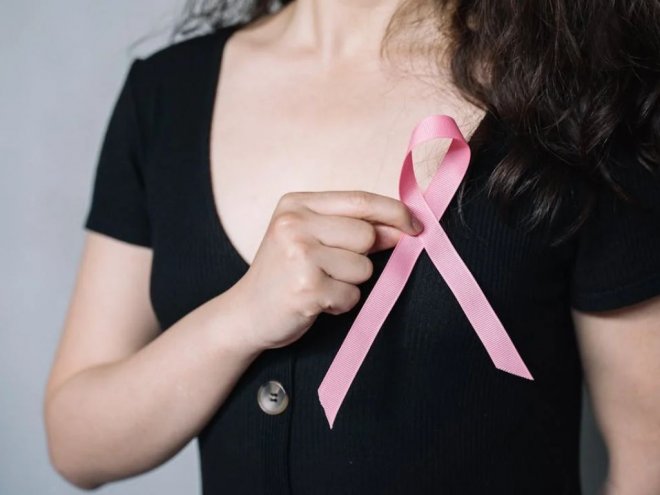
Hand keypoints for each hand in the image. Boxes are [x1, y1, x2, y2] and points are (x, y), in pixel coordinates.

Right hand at [230, 190, 423, 350]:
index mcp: (296, 204)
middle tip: (332, 268)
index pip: (360, 200)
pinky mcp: (306, 289)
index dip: (394, 212)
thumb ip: (351, 227)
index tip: (415, 226)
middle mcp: (294, 224)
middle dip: (362, 257)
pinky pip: (352, 296)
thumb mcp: (308, 237)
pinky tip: (315, 301)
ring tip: (319, 284)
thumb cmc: (283, 274)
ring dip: (349, 283)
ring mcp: (298, 256)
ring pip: (363, 268)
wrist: (245, 313)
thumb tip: (403, 227)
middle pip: (366, 235)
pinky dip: (340, 304)